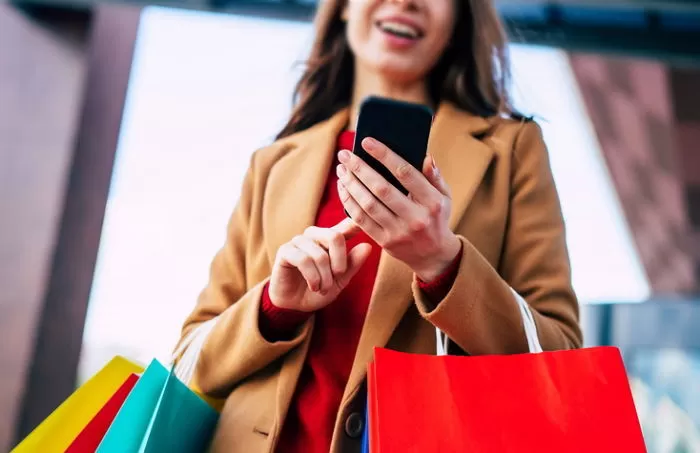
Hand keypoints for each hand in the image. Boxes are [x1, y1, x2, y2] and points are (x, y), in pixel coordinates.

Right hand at [269, 218, 371, 311]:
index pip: (345, 225)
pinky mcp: (285, 251)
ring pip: (320, 255)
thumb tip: (368, 246)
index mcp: (329, 239)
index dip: (355, 221)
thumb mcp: (340, 280)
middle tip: (338, 277)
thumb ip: (352, 264)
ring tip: (323, 288)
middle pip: (334, 236)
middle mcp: (314, 235)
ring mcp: (298, 241)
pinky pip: (303, 260)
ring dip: (325, 277)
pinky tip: (313, 286)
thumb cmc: (318, 289)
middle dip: (340, 262)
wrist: (295, 305)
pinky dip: (312, 277)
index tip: (364, 221)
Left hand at [336, 137, 460, 281]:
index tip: (367, 142)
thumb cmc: (436, 218)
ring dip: (351, 185)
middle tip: (344, 154)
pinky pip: (362, 221)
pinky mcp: (385, 242)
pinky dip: (349, 203)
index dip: (384, 155)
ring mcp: (399, 232)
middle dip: (360, 169)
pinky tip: (343, 189)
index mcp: (432, 202)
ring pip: (368, 204)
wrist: (433, 255)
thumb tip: (425, 156)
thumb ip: (434, 176)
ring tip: (341, 170)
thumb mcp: (444, 197)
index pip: (405, 173)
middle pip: (381, 188)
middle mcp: (416, 218)